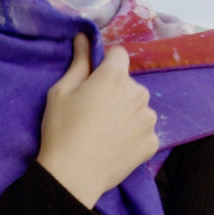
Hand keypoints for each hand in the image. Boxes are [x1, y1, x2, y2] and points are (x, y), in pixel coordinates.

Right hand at [36, 33, 158, 207]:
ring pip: (138, 107)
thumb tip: (83, 37)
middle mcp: (138, 93)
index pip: (118, 54)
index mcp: (114, 77)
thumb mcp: (61, 92)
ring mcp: (148, 119)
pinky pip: (143, 130)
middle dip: (115, 91)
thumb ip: (79, 62)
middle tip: (94, 112)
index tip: (93, 80)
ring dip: (127, 113)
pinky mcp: (152, 142)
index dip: (105, 64)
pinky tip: (115, 146)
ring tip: (105, 132)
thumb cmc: (61, 130)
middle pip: (129, 83)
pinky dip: (133, 135)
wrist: (73, 177)